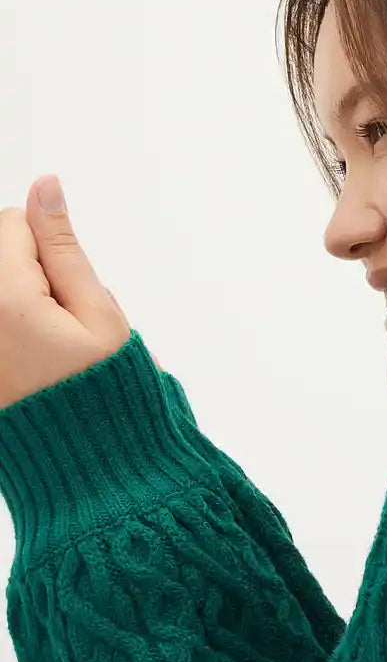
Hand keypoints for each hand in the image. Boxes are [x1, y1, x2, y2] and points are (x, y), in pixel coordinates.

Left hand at [0, 175, 160, 413]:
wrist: (88, 474)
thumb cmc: (101, 404)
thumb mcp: (102, 317)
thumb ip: (66, 249)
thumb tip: (46, 187)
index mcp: (4, 298)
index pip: (14, 223)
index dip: (53, 252)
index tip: (71, 296)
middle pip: (1, 257)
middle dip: (32, 277)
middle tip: (62, 328)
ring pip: (3, 292)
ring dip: (21, 307)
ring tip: (47, 352)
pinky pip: (4, 325)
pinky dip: (16, 335)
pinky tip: (33, 368)